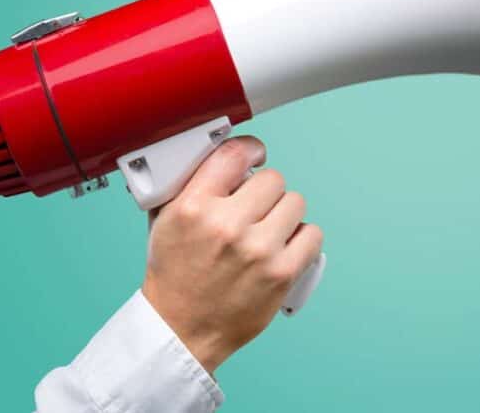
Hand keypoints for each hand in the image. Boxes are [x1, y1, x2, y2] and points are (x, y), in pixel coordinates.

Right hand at [141, 136, 322, 373]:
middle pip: (272, 179)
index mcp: (194, 207)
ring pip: (295, 202)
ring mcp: (257, 250)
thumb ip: (195, 185)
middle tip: (256, 208)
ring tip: (269, 229)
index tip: (256, 156)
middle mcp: (226, 225)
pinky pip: (312, 235)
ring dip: (285, 214)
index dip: (251, 150)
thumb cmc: (175, 274)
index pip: (234, 154)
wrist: (181, 329)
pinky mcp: (281, 273)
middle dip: (266, 192)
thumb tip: (230, 157)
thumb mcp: (166, 221)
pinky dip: (303, 239)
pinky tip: (286, 246)